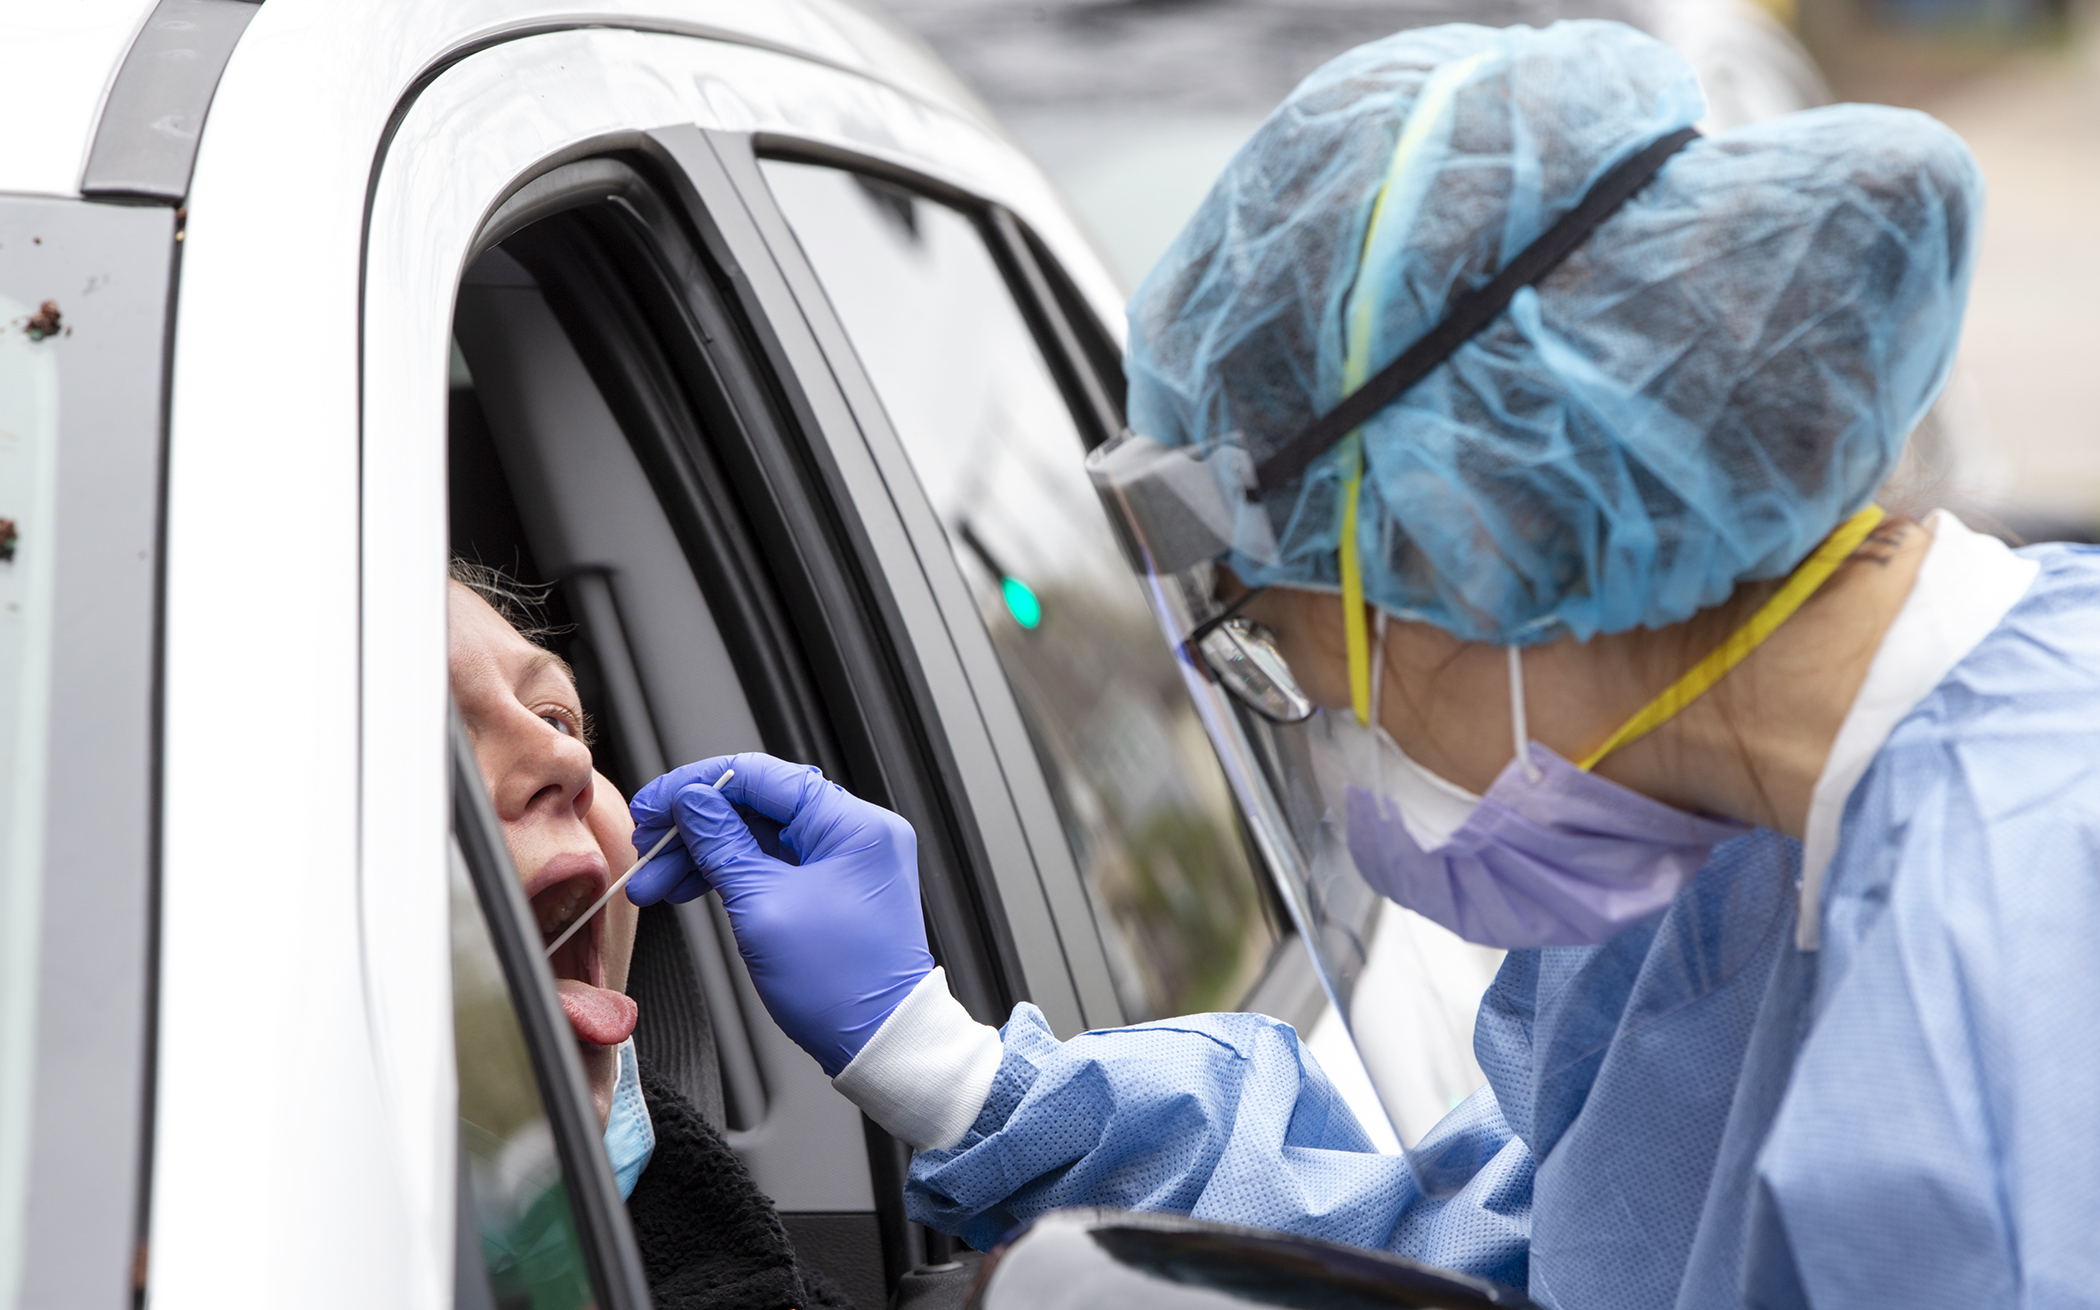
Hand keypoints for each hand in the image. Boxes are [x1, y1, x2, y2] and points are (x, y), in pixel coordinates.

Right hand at [627, 753, 933, 1076]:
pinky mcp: (836, 887)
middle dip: (696, 828)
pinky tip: (690, 888)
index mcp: (853, 824)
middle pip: (759, 806)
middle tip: (648, 848)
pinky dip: (732, 874)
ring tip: (656, 883)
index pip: (762, 776)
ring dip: (705, 855)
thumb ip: (721, 845)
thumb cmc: (839, 985)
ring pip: (761, 837)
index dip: (697, 786)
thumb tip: (692, 803)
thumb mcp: (761, 907)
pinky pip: (774, 863)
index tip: (655, 804)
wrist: (878, 1042)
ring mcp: (848, 860)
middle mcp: (857, 832)